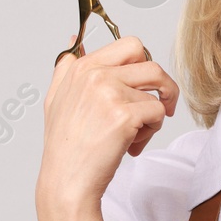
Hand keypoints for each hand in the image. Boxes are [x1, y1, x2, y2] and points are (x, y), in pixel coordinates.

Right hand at [35, 34, 179, 213]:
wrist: (67, 180)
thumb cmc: (65, 146)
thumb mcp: (56, 98)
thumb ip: (67, 66)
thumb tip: (74, 39)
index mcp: (81, 68)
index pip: (130, 45)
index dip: (145, 64)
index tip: (145, 84)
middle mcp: (95, 75)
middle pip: (152, 64)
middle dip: (164, 86)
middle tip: (163, 105)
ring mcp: (110, 93)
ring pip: (157, 92)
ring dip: (154, 114)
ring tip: (135, 133)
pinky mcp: (124, 115)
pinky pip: (159, 112)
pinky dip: (152, 131)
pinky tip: (131, 144)